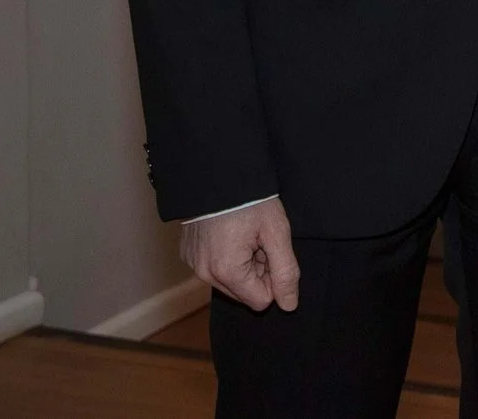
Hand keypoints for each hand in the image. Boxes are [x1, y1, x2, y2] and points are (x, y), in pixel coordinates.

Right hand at [179, 199, 299, 312]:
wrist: (217, 171)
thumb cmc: (250, 200)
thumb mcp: (276, 232)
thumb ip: (285, 271)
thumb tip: (289, 306)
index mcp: (227, 271)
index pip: (261, 300)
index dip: (273, 277)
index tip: (270, 250)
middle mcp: (205, 274)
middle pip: (244, 293)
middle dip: (257, 271)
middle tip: (259, 240)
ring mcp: (193, 264)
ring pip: (230, 281)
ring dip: (243, 264)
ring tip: (245, 234)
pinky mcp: (188, 254)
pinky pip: (214, 268)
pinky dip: (226, 255)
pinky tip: (230, 232)